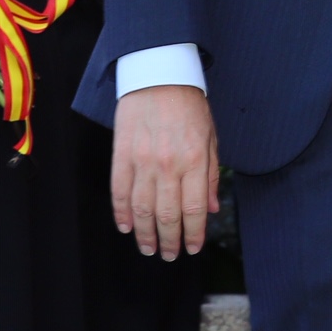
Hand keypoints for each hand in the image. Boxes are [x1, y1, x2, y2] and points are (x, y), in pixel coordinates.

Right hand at [111, 84, 218, 259]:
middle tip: (170, 255)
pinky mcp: (122, 155)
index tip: (192, 248)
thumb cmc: (189, 105)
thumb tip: (211, 210)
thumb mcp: (210, 137)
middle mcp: (169, 165)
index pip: (194, 210)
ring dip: (145, 234)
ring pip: (142, 209)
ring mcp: (142, 161)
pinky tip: (126, 227)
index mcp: (194, 160)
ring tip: (148, 248)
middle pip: (167, 215)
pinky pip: (120, 191)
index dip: (194, 234)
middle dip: (169, 241)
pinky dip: (122, 212)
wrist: (158, 75)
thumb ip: (210, 175)